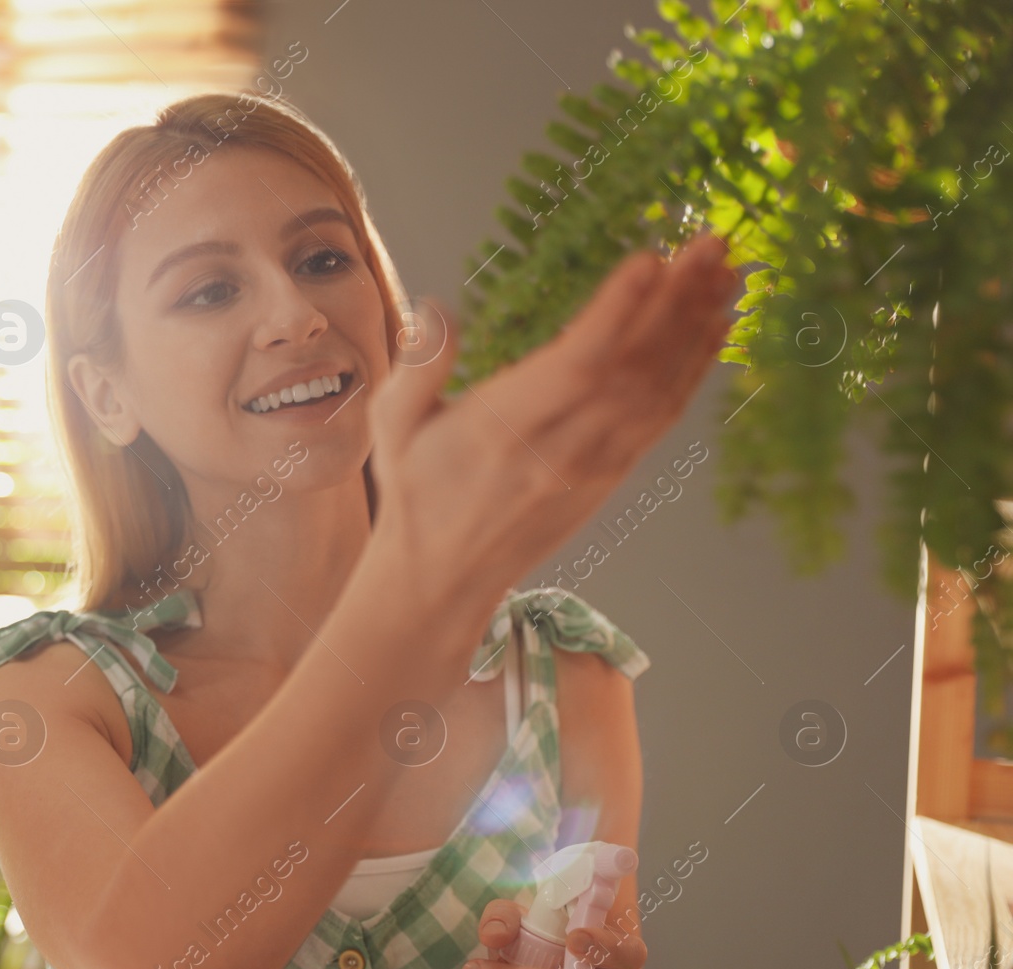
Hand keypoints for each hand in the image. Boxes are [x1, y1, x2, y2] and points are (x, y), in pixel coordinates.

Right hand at [364, 234, 737, 639]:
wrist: (443, 576)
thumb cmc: (417, 493)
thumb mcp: (392, 427)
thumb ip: (418, 368)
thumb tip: (437, 309)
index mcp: (501, 431)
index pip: (573, 368)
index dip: (616, 314)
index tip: (650, 259)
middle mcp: (559, 450)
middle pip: (632, 370)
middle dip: (677, 302)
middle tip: (711, 241)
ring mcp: (593, 465)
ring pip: (658, 390)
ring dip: (696, 327)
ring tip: (726, 268)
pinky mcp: (611, 473)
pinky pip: (663, 416)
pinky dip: (694, 367)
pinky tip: (714, 327)